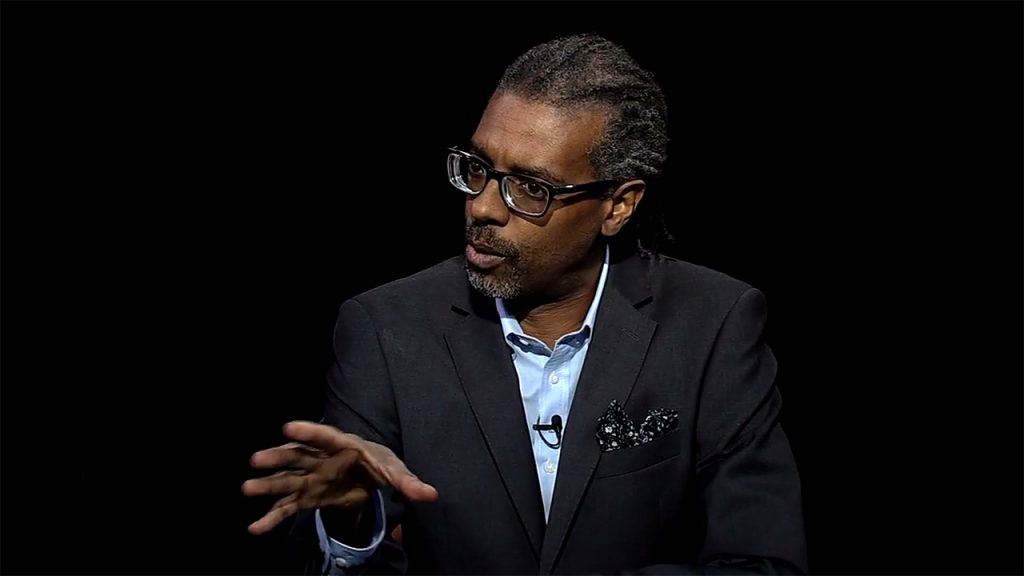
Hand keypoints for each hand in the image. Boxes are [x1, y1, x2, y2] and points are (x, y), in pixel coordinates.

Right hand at [242, 421, 437, 534]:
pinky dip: (271, 518)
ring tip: (246, 488)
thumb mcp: (395, 471)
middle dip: (278, 457)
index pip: (324, 436)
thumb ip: (409, 482)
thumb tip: (431, 494)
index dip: (307, 432)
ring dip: (267, 485)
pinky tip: (254, 528)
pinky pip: (286, 508)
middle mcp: (320, 459)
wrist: (366, 475)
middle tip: (255, 459)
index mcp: (342, 445)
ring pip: (287, 480)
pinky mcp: (306, 498)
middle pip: (297, 457)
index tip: (287, 427)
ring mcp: (310, 479)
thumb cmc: (378, 465)